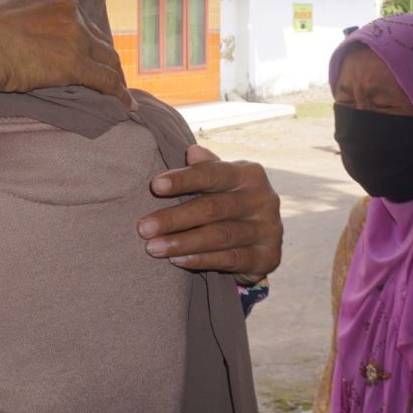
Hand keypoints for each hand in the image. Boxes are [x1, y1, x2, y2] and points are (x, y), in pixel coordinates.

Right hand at [0, 0, 132, 111]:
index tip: (80, 48)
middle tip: (102, 71)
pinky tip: (126, 106)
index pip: (75, 16)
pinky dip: (119, 94)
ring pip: (106, 56)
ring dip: (114, 74)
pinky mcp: (76, 63)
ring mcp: (74, 35)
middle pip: (94, 35)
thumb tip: (11, 22)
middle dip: (99, 54)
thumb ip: (15, 10)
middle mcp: (68, 9)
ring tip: (119, 90)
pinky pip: (107, 80)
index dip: (80, 34)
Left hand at [137, 146, 281, 284]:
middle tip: (144, 229)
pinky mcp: (268, 257)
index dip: (183, 179)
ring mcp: (268, 229)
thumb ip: (206, 168)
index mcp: (250, 174)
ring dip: (182, 243)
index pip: (213, 174)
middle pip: (213, 208)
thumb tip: (192, 152)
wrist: (261, 241)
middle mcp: (264, 199)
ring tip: (153, 247)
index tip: (155, 185)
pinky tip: (177, 260)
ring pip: (219, 236)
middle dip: (174, 219)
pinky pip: (230, 259)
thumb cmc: (230, 203)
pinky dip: (201, 260)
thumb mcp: (220, 182)